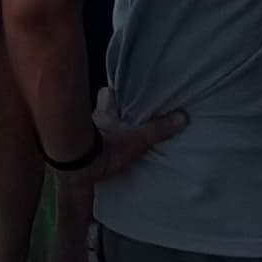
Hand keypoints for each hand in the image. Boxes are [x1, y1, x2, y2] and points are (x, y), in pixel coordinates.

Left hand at [65, 98, 187, 192]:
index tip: (127, 94)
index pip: (108, 92)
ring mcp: (85, 134)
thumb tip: (181, 117)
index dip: (116, 93)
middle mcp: (93, 119)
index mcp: (105, 111)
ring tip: (119, 140)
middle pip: (101, 109)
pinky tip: (106, 157)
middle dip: (112, 113)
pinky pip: (91, 145)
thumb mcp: (137, 139)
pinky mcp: (81, 151)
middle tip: (127, 120)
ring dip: (105, 132)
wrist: (79, 169)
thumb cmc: (106, 149)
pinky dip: (97, 148)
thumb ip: (157, 130)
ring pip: (96, 127)